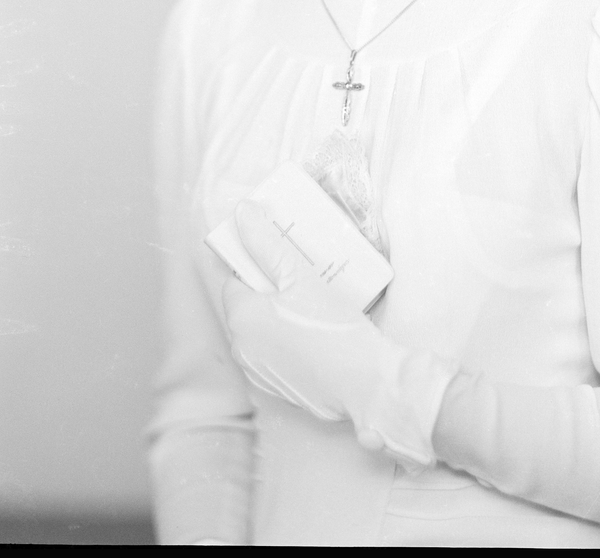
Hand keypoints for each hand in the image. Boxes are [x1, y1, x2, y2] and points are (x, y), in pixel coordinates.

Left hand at [222, 199, 457, 469]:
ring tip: (314, 300)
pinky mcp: (280, 388)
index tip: (282, 256)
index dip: (257, 264)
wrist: (364, 384)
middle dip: (271, 289)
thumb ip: (266, 243)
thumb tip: (242, 212)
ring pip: (264, 329)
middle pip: (249, 305)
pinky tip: (318, 330)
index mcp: (240, 318)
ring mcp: (259, 372)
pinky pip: (278, 353)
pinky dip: (290, 340)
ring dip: (280, 314)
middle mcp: (241, 348)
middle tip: (303, 274)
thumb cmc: (330, 327)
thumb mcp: (299, 275)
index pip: (235, 279)